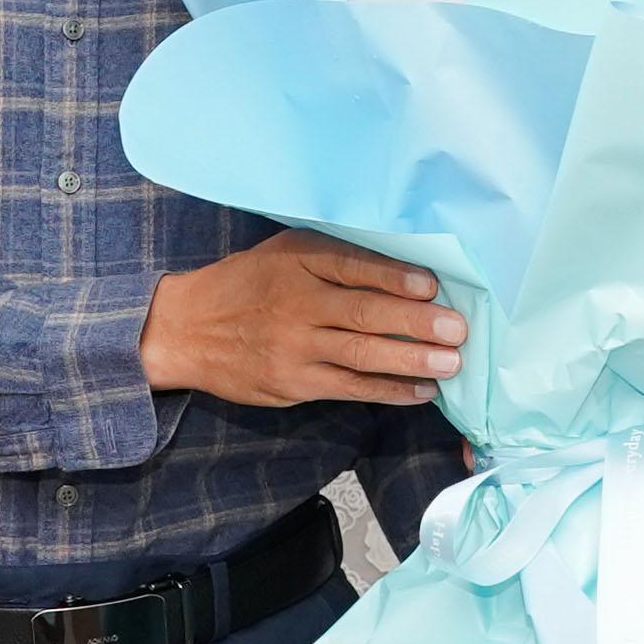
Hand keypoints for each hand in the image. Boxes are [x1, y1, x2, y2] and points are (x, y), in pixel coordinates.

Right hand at [144, 230, 464, 407]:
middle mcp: (297, 303)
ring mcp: (295, 347)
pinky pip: (349, 388)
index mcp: (297, 261)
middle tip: (457, 328)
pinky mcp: (293, 383)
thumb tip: (403, 266)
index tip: (432, 284)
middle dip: (416, 322)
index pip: (352, 265)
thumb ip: (333, 255)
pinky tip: (421, 391)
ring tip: (451, 362)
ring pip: (361, 354)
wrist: (186, 329)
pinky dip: (388, 391)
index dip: (394, 276)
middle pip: (364, 312)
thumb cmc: (246, 284)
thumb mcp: (282, 252)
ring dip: (411, 360)